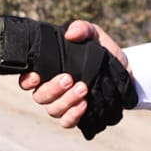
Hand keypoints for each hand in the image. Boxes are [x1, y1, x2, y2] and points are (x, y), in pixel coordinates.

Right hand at [18, 20, 131, 137]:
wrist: (123, 69)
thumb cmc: (101, 50)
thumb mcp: (94, 34)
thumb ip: (82, 29)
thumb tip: (71, 33)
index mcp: (49, 70)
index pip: (27, 80)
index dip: (27, 81)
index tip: (36, 77)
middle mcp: (52, 89)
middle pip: (40, 97)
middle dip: (52, 89)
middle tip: (69, 79)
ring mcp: (64, 104)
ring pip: (53, 110)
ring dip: (66, 101)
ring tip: (83, 89)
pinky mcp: (78, 115)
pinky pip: (67, 122)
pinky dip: (73, 116)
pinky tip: (84, 104)